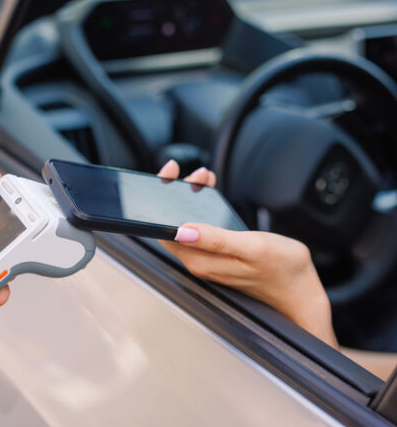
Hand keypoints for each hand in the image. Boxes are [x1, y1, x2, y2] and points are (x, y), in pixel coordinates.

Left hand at [157, 161, 337, 348]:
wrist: (300, 288)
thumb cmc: (282, 268)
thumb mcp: (251, 247)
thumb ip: (216, 239)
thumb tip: (182, 230)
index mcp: (198, 260)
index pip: (163, 229)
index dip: (160, 199)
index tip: (167, 175)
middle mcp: (197, 260)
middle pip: (171, 223)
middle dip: (176, 193)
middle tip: (191, 173)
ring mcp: (205, 257)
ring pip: (185, 221)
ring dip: (190, 196)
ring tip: (204, 177)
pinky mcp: (215, 253)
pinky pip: (199, 225)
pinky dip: (201, 205)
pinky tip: (208, 191)